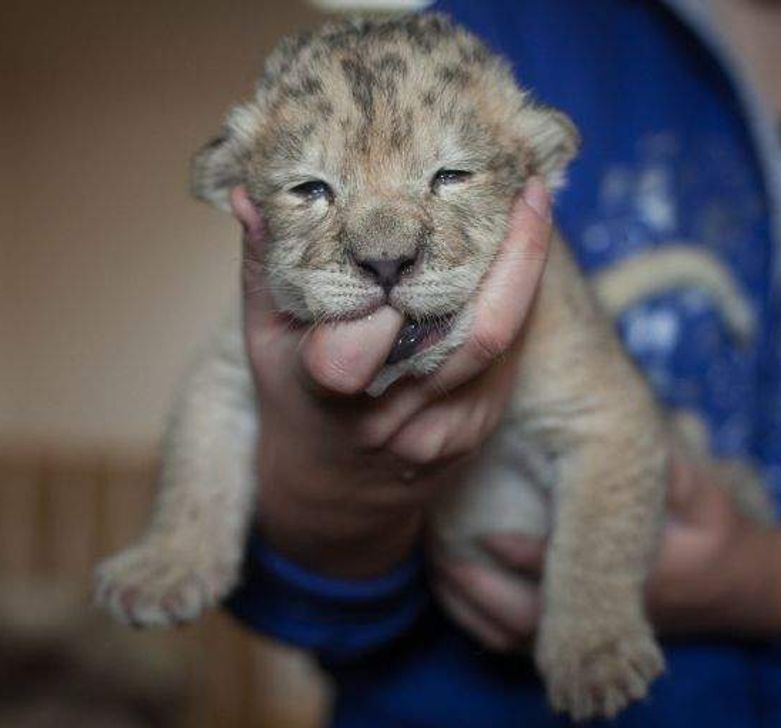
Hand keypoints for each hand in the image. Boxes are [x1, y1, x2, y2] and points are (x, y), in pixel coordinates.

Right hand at [234, 179, 554, 577]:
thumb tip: (247, 192)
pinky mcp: (477, 430)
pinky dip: (517, 303)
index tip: (440, 202)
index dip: (412, 272)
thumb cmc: (293, 401)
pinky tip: (521, 257)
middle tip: (526, 182)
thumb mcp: (263, 338)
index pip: (371, 334)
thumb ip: (262, 265)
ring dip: (526, 269)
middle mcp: (395, 416)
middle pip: (472, 330)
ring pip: (502, 340)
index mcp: (330, 390)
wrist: (335, 492)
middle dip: (511, 253)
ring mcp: (443, 429)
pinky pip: (508, 357)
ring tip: (533, 203)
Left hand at [434, 454, 780, 647]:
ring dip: (475, 609)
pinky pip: (518, 643)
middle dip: (487, 594)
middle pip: (537, 623)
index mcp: (642, 577)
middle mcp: (609, 613)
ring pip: (521, 639)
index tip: (487, 534)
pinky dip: (479, 620)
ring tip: (441, 567)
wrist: (730, 587)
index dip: (527, 558)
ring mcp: (590, 631)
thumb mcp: (700, 491)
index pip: (574, 575)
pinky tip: (451, 584)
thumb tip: (646, 446)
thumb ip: (674, 471)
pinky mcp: (576, 635)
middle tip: (448, 556)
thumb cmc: (709, 527)